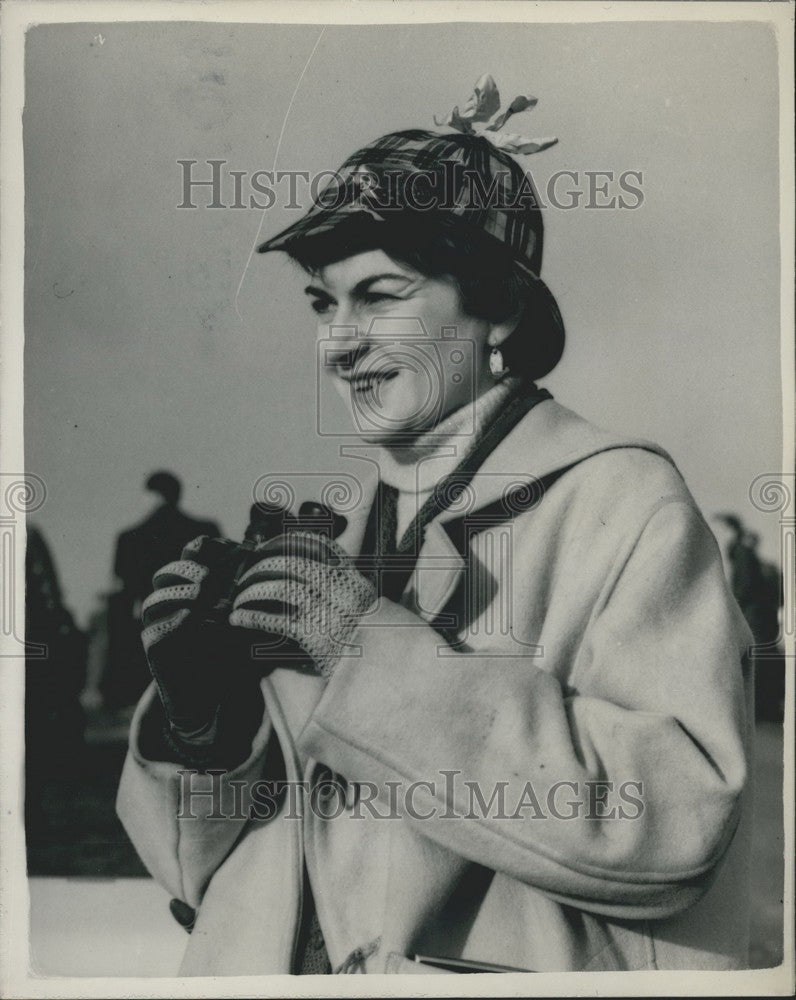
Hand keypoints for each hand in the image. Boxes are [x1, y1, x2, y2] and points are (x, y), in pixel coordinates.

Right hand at [141, 535, 246, 749]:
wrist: (213, 695)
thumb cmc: (233, 652)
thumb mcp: (249, 620)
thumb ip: (253, 596)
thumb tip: (270, 568)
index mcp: (192, 586)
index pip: (190, 554)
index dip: (205, 548)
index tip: (229, 550)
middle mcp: (171, 602)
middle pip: (168, 573)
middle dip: (188, 570)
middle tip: (210, 577)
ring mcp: (159, 626)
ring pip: (155, 600)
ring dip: (180, 593)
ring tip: (203, 595)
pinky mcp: (154, 650)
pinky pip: (154, 632)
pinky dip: (173, 623)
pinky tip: (192, 618)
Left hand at [229, 532, 376, 677]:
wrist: (384, 673)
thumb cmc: (375, 646)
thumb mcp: (372, 611)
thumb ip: (350, 595)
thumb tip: (322, 586)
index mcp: (354, 581)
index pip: (323, 548)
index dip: (293, 542)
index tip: (272, 544)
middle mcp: (341, 591)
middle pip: (294, 563)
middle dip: (264, 566)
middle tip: (248, 575)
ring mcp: (327, 612)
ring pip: (281, 587)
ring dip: (253, 591)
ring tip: (240, 598)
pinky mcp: (314, 636)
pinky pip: (275, 620)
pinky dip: (252, 617)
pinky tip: (240, 619)